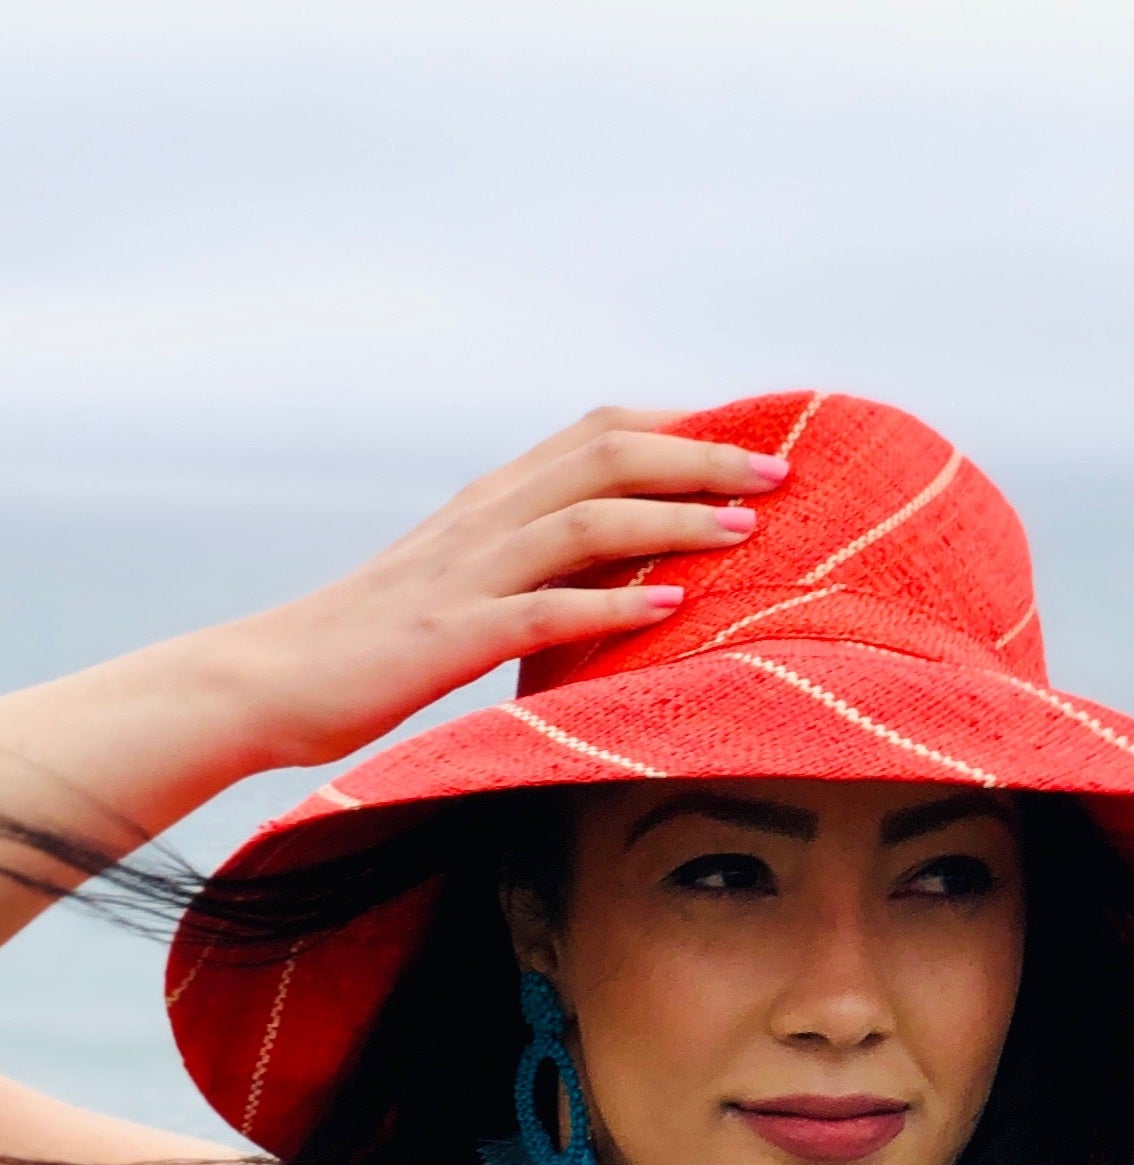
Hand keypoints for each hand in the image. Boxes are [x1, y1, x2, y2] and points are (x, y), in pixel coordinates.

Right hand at [224, 405, 789, 769]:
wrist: (267, 679)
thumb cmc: (369, 645)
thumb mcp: (459, 586)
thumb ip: (528, 565)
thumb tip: (619, 571)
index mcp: (487, 504)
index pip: (596, 435)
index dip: (681, 430)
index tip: (752, 443)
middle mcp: (482, 521)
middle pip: (607, 457)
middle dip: (702, 460)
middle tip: (779, 474)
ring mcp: (465, 577)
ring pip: (587, 523)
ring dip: (675, 522)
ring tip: (747, 530)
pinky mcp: (448, 638)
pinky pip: (543, 612)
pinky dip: (614, 607)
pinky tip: (674, 609)